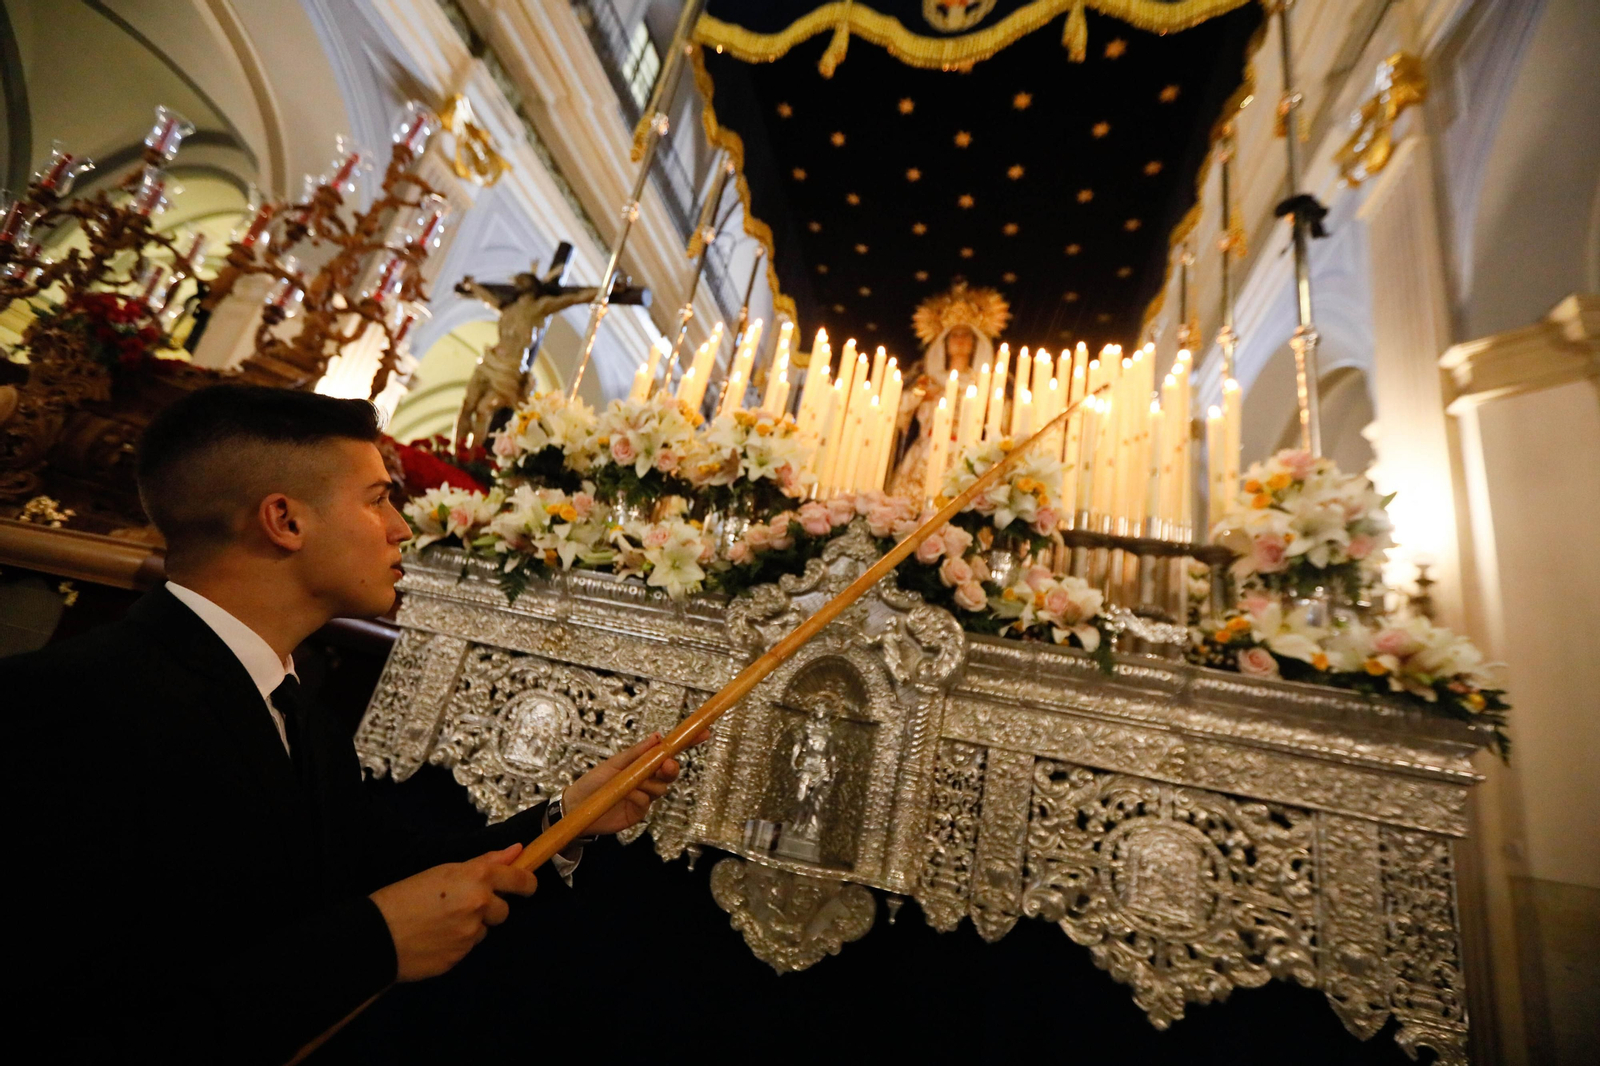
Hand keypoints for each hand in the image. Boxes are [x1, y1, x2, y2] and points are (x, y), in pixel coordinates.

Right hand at [369, 844, 537, 981]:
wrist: (376, 935)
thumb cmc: (404, 895)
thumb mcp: (443, 871)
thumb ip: (484, 863)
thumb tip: (517, 851)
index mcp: (476, 879)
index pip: (519, 881)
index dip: (527, 884)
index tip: (526, 886)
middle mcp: (479, 906)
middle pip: (503, 911)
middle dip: (489, 909)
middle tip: (460, 905)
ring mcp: (471, 935)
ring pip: (483, 930)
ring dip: (471, 926)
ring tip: (440, 922)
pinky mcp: (460, 958)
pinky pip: (466, 948)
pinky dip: (456, 943)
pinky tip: (433, 938)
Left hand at [562, 729, 711, 835]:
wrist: (575, 807)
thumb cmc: (593, 782)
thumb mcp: (614, 763)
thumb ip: (637, 752)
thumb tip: (658, 736)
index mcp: (643, 763)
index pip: (669, 752)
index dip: (687, 743)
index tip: (704, 733)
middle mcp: (647, 779)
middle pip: (670, 772)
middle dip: (671, 767)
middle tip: (666, 765)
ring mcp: (645, 797)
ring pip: (660, 788)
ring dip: (649, 784)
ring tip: (631, 784)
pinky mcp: (639, 813)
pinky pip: (647, 803)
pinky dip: (639, 797)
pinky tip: (627, 796)